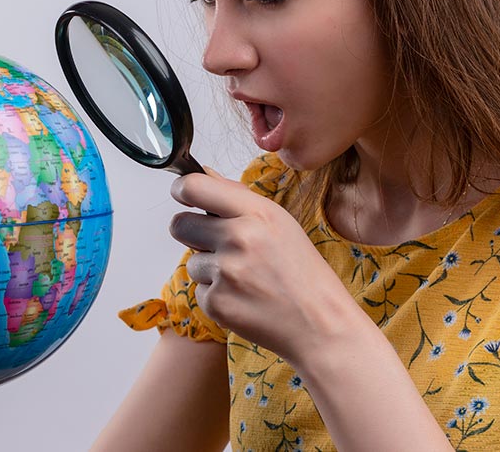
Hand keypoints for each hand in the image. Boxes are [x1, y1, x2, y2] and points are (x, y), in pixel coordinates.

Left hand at [169, 168, 349, 361]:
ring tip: (245, 278)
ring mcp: (226, 272)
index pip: (194, 187)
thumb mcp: (280, 223)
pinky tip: (245, 298)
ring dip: (209, 269)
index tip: (183, 195)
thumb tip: (203, 174)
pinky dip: (217, 295)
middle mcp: (238, 238)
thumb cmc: (302, 272)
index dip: (182, 190)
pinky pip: (200, 290)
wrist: (320, 324)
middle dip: (192, 232)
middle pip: (179, 224)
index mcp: (257, 213)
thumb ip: (237, 197)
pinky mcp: (217, 303)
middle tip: (217, 243)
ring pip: (191, 261)